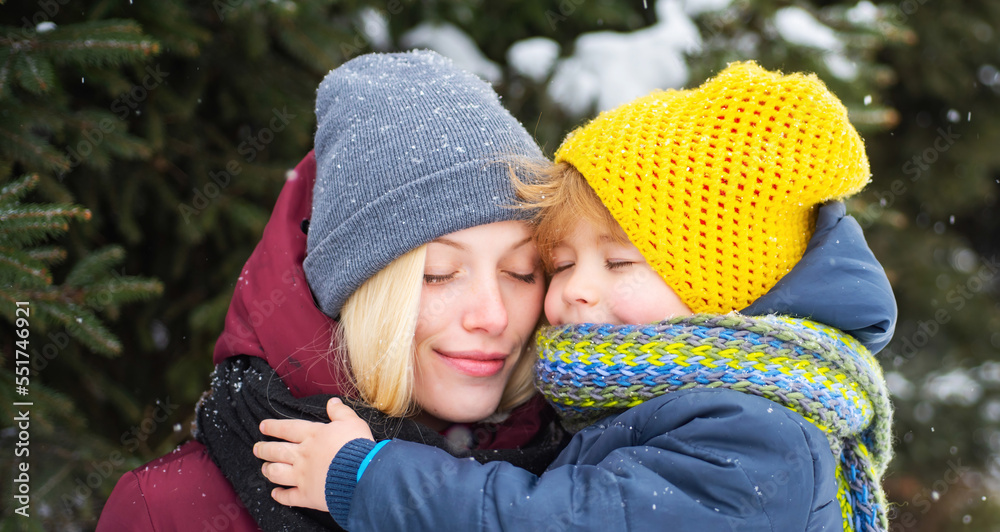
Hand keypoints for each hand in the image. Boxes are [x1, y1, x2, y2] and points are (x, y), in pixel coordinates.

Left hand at [254, 397, 374, 511]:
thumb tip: (332, 402)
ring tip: (265, 468)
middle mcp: (303, 455)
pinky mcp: (307, 495)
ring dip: (268, 470)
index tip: (263, 426)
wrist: (360, 473)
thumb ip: (340, 412)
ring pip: (277, 472)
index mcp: (313, 436)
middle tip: (257, 448)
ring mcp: (302, 476)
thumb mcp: (352, 422)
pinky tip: (275, 493)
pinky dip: (280, 495)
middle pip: (277, 451)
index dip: (274, 427)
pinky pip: (288, 497)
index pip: (288, 429)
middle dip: (264, 449)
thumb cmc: (357, 446)